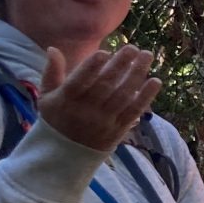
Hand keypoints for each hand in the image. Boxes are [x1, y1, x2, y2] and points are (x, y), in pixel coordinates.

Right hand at [38, 44, 161, 150]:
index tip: (105, 52)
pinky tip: (156, 81)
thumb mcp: (47, 97)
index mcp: (66, 100)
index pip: (79, 82)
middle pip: (105, 86)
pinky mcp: (118, 130)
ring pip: (122, 96)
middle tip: (133, 48)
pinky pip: (133, 111)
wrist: (67, 154)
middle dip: (120, 65)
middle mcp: (85, 111)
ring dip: (136, 75)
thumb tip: (53, 48)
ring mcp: (103, 121)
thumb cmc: (57, 119)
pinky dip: (146, 97)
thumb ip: (51, 72)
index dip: (91, 67)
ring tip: (146, 56)